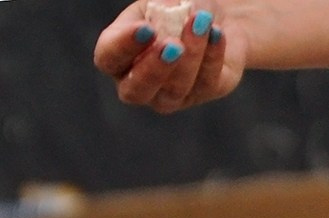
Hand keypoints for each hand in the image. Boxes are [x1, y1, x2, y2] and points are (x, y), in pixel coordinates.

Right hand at [94, 4, 244, 113]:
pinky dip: (212, 55)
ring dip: (191, 55)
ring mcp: (170, 95)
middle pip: (136, 90)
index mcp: (117, 56)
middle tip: (173, 45)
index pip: (109, 58)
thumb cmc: (174, 8)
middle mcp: (138, 83)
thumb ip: (155, 16)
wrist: (210, 15)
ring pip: (176, 89)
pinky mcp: (203, 93)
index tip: (146, 28)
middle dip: (155, 68)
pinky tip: (217, 32)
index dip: (124, 46)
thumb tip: (164, 29)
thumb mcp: (158, 5)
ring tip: (201, 23)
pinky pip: (206, 82)